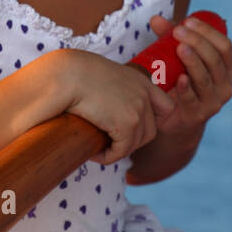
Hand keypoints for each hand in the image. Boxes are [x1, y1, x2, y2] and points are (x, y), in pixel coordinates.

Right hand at [60, 47, 178, 167]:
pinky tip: (93, 154)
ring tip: (98, 149)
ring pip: (134, 144)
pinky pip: (120, 152)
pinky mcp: (127, 125)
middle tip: (109, 143)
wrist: (67, 75)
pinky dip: (107, 157)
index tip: (133, 127)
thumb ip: (113, 90)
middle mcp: (144, 94)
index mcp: (140, 81)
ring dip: (117, 151)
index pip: (165, 107)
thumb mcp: (102, 77)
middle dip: (131, 142)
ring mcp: (138, 109)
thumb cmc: (74, 74)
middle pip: (150, 131)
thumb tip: (106, 109)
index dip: (152, 121)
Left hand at [145, 13, 231, 138]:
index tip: (188, 21)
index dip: (208, 32)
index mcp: (226, 68)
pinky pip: (191, 100)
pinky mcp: (196, 115)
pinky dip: (186, 88)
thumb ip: (169, 39)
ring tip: (180, 48)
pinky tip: (180, 78)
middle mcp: (225, 85)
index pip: (224, 46)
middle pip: (215, 60)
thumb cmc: (180, 82)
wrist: (175, 119)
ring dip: (193, 61)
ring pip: (205, 79)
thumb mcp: (178, 59)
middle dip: (197, 42)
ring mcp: (212, 102)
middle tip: (178, 32)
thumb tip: (155, 19)